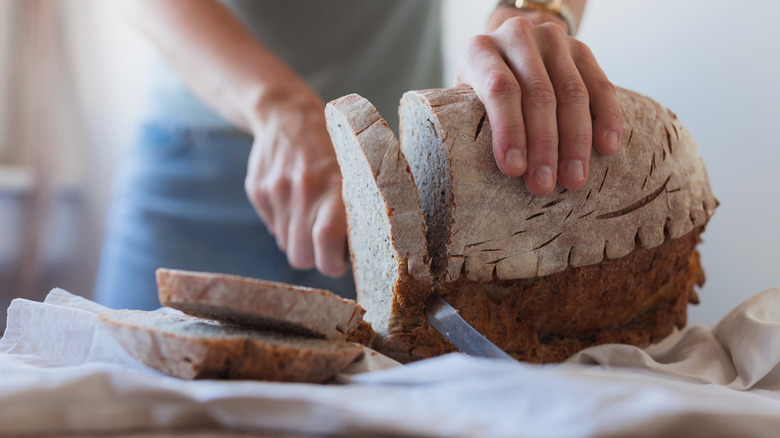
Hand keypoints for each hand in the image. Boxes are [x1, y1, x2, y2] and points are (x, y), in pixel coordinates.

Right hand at [245, 84, 348, 276]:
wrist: (287, 112)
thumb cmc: (332, 146)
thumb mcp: (353, 170)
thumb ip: (352, 208)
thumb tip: (352, 252)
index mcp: (334, 184)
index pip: (327, 240)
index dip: (333, 262)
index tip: (339, 262)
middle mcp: (303, 189)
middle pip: (301, 255)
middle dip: (314, 257)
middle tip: (326, 245)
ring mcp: (275, 190)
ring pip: (286, 244)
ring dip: (299, 239)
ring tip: (311, 215)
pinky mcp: (257, 190)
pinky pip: (273, 227)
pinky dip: (285, 222)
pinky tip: (294, 199)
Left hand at [454, 15, 623, 195]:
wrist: (507, 50)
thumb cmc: (478, 90)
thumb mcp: (464, 101)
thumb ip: (473, 123)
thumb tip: (485, 174)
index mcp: (481, 50)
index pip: (500, 89)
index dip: (509, 130)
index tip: (514, 170)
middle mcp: (517, 36)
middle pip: (539, 93)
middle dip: (543, 145)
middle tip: (544, 185)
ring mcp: (553, 40)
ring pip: (572, 92)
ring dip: (575, 141)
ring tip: (574, 179)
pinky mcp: (581, 49)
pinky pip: (601, 86)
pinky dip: (607, 118)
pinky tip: (607, 148)